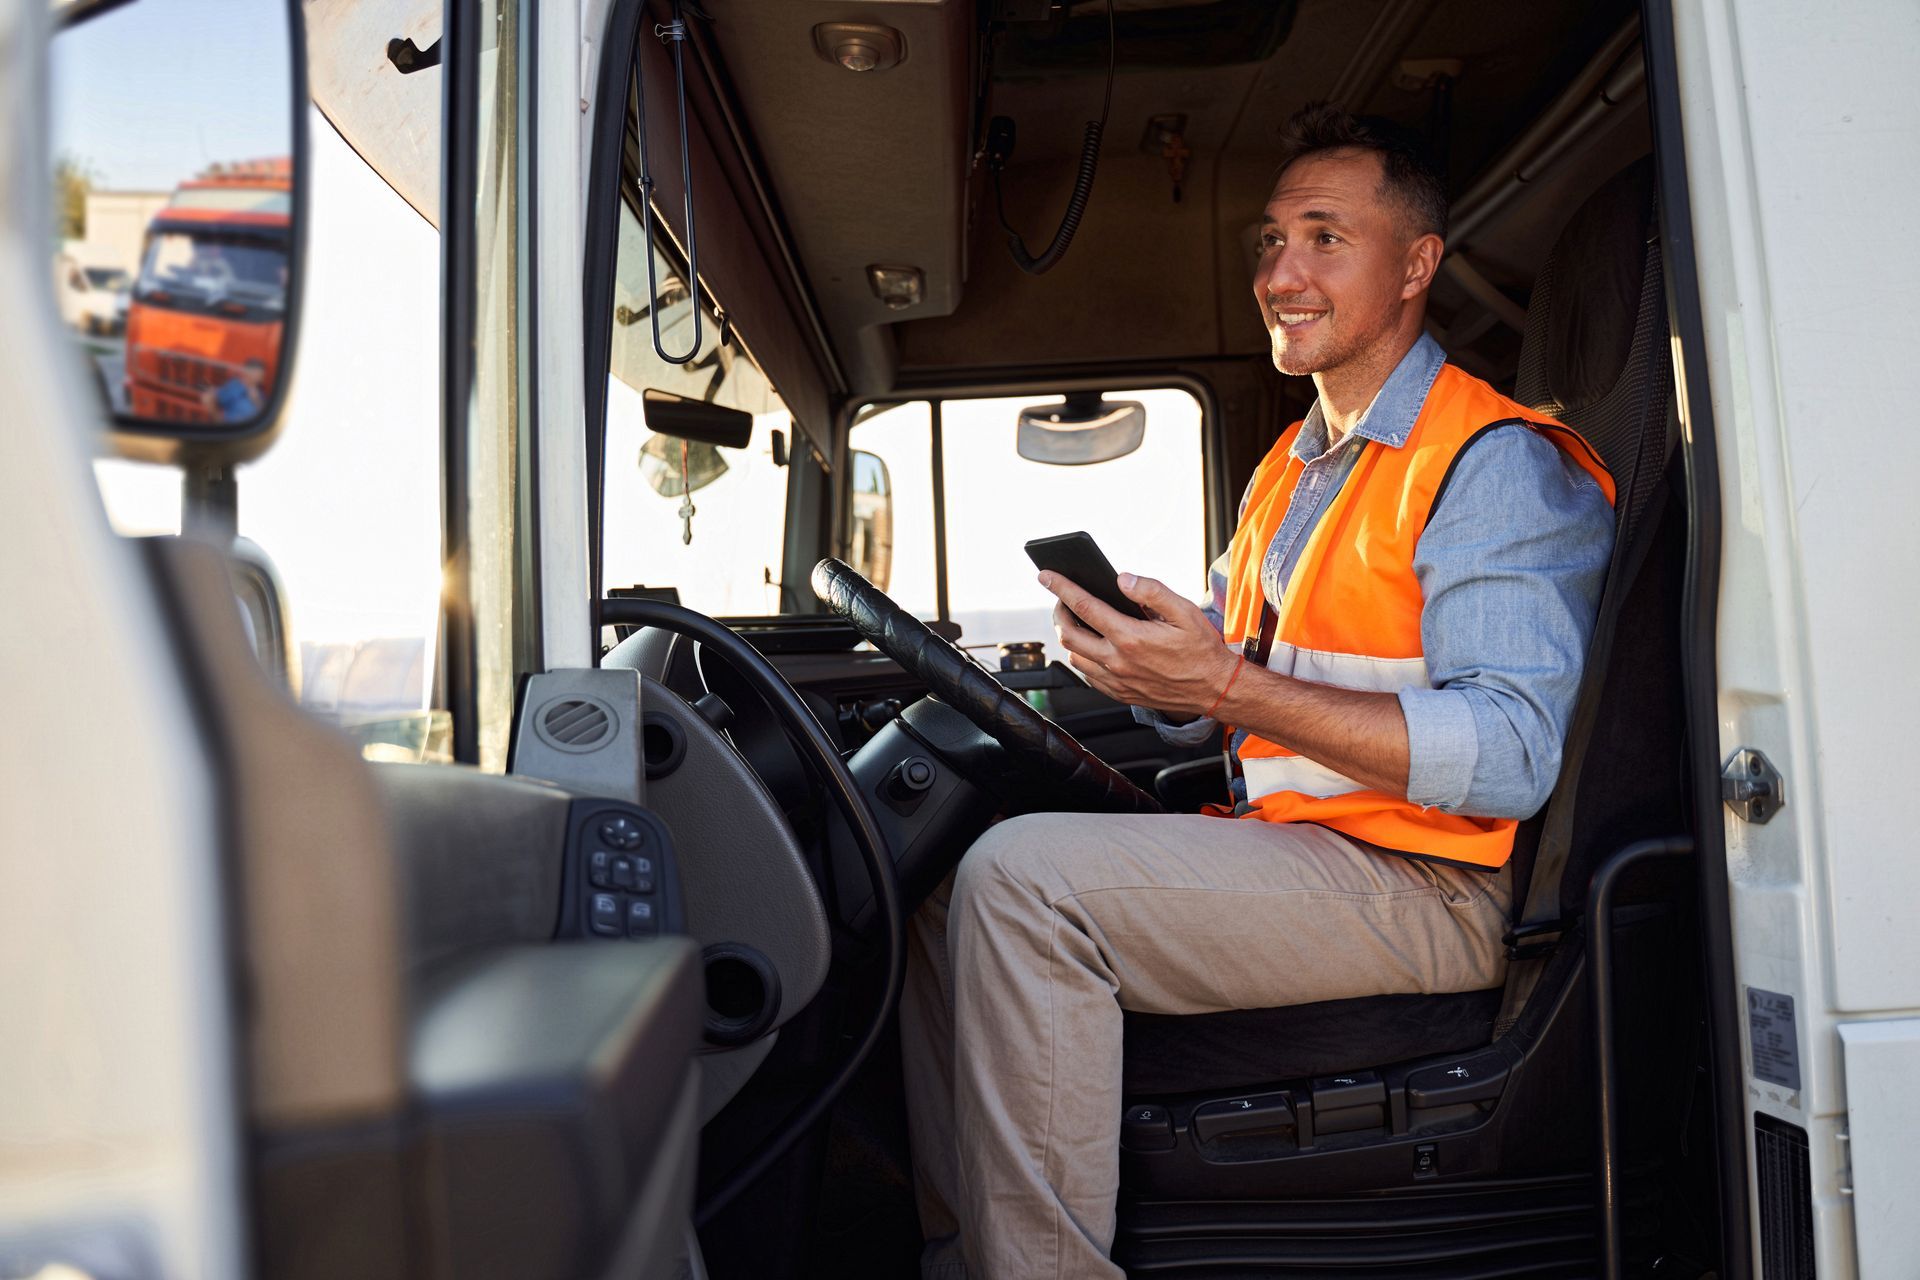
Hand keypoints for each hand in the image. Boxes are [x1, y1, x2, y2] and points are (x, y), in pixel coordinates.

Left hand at [1038, 571, 1236, 716]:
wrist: (1215, 689)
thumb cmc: (1202, 650)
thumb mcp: (1184, 611)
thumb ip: (1151, 591)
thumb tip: (1122, 578)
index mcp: (1130, 637)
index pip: (1083, 606)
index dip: (1060, 588)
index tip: (1046, 575)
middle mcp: (1118, 661)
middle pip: (1068, 635)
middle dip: (1059, 613)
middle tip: (1062, 600)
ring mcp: (1117, 681)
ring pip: (1075, 657)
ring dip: (1070, 637)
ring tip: (1078, 622)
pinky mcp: (1120, 693)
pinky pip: (1088, 676)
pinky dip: (1083, 658)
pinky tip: (1094, 646)